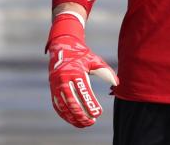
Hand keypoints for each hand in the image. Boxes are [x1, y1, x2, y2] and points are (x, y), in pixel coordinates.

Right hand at [47, 12, 117, 127]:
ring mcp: (56, 85)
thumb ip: (106, 71)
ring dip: (72, 117)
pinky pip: (57, 105)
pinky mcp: (52, 89)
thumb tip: (117, 83)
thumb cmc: (82, 55)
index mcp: (75, 71)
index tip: (98, 113)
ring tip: (84, 124)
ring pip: (63, 105)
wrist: (62, 47)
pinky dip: (64, 115)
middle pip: (71, 101)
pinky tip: (73, 120)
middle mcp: (63, 79)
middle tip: (92, 122)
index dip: (90, 104)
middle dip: (81, 114)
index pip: (83, 91)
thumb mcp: (95, 60)